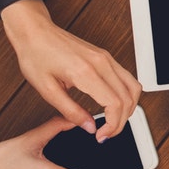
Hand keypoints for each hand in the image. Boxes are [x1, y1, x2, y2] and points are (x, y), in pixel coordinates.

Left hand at [0, 0, 140, 136]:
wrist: (34, 32)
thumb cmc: (36, 56)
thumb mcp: (47, 90)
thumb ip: (70, 111)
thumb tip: (89, 127)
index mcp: (85, 72)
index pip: (115, 104)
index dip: (112, 125)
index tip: (101, 136)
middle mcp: (101, 63)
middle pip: (128, 98)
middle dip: (121, 122)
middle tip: (105, 134)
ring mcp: (106, 58)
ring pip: (133, 88)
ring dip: (128, 108)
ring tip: (112, 121)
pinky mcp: (105, 57)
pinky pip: (127, 78)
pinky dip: (126, 95)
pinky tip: (114, 105)